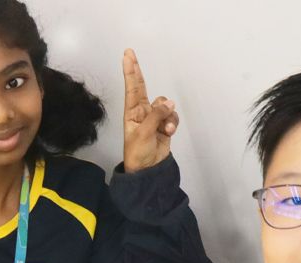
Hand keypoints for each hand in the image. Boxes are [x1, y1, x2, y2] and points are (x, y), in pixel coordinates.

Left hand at [122, 48, 178, 172]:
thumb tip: (169, 103)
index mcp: (132, 112)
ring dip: (167, 115)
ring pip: (164, 105)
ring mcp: (154, 118)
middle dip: (139, 72)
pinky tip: (169, 132)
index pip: (132, 88)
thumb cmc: (138, 152)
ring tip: (164, 128)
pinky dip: (173, 123)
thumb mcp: (144, 133)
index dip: (130, 71)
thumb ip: (156, 116)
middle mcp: (142, 112)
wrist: (148, 169)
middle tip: (131, 55)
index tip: (127, 56)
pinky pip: (172, 116)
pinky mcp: (164, 125)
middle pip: (142, 87)